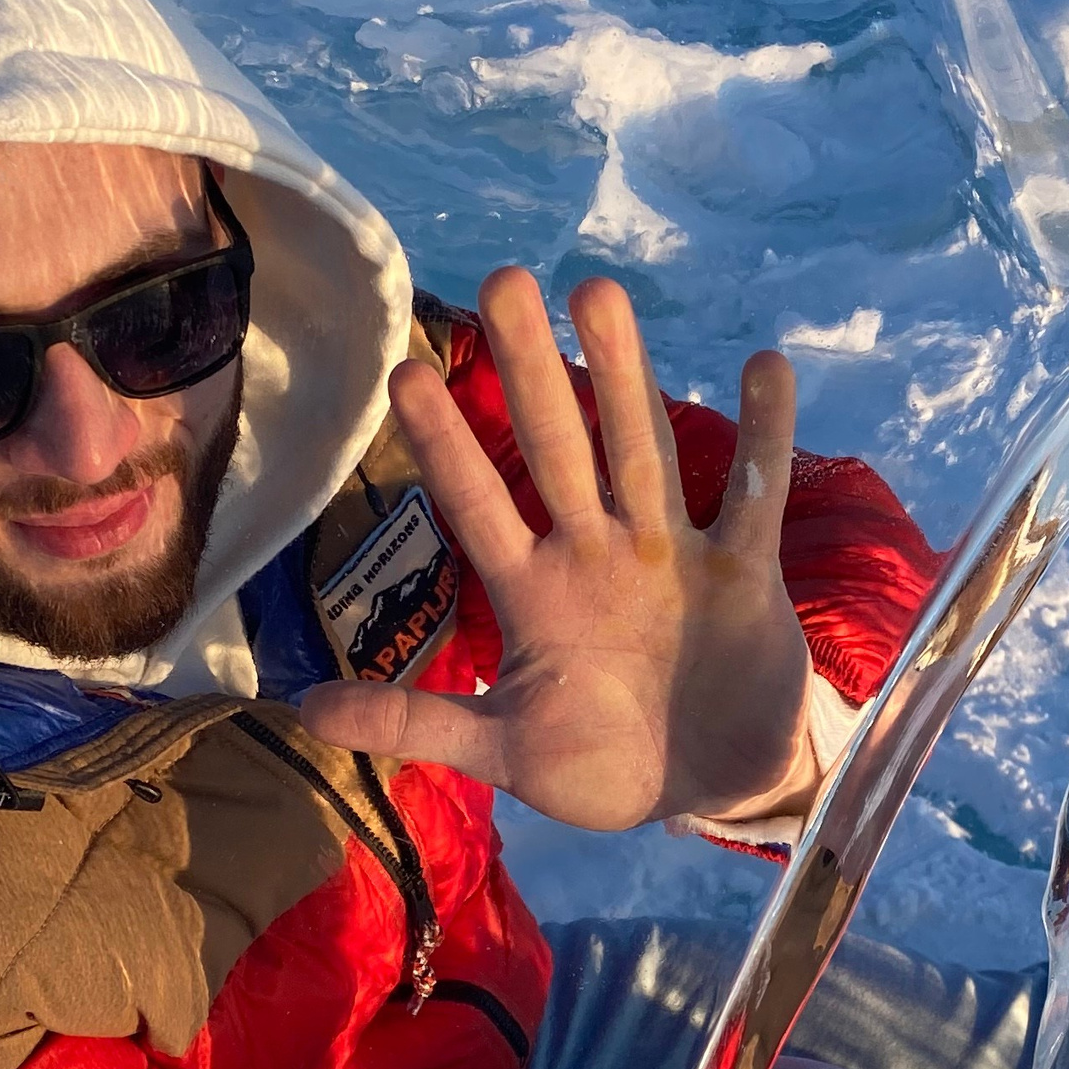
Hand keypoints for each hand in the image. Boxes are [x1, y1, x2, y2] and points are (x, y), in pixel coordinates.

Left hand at [297, 266, 814, 832]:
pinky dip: (764, 436)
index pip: (479, 505)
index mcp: (535, 593)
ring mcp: (671, 554)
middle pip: (558, 448)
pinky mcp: (744, 571)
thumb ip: (418, 722)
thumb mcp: (505, 750)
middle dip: (530, 370)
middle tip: (503, 280)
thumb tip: (304, 708)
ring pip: (641, 450)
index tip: (406, 373)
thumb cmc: (604, 764)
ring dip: (625, 374)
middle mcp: (597, 554)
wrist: (714, 788)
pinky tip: (764, 366)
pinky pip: (754, 494)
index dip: (446, 445)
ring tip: (597, 291)